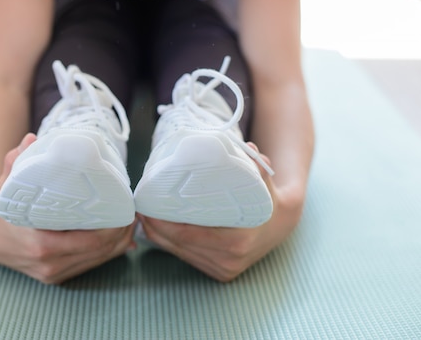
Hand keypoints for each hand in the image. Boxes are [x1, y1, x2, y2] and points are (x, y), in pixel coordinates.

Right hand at [0, 133, 136, 283]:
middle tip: (134, 214)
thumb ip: (17, 161)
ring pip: (96, 262)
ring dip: (118, 245)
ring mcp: (51, 273)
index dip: (114, 228)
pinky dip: (107, 255)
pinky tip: (121, 242)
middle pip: (99, 252)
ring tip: (131, 225)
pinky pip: (87, 267)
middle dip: (121, 234)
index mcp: (41, 244)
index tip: (126, 210)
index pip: (90, 241)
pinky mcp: (54, 277)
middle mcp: (48, 264)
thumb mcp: (5, 182)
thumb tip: (31, 139)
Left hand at [138, 142, 303, 281]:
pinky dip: (169, 244)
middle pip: (177, 245)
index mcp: (237, 241)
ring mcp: (223, 270)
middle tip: (140, 207)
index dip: (162, 223)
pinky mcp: (219, 273)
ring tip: (144, 215)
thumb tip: (247, 146)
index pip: (187, 235)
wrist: (280, 225)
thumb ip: (255, 165)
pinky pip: (186, 258)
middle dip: (154, 227)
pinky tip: (157, 229)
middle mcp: (228, 260)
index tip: (146, 207)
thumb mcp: (263, 180)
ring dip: (157, 236)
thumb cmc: (266, 199)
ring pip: (178, 253)